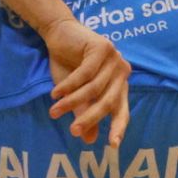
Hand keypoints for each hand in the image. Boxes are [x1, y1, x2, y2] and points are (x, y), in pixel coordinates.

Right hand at [43, 17, 130, 146]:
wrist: (58, 32)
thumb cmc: (68, 62)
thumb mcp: (75, 92)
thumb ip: (83, 112)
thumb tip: (88, 139)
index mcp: (119, 85)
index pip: (122, 110)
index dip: (118, 127)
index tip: (112, 145)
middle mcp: (122, 72)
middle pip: (107, 101)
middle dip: (89, 117)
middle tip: (73, 131)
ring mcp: (114, 59)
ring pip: (93, 88)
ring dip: (72, 101)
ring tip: (55, 111)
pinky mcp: (101, 48)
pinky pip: (84, 73)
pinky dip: (69, 85)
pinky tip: (56, 92)